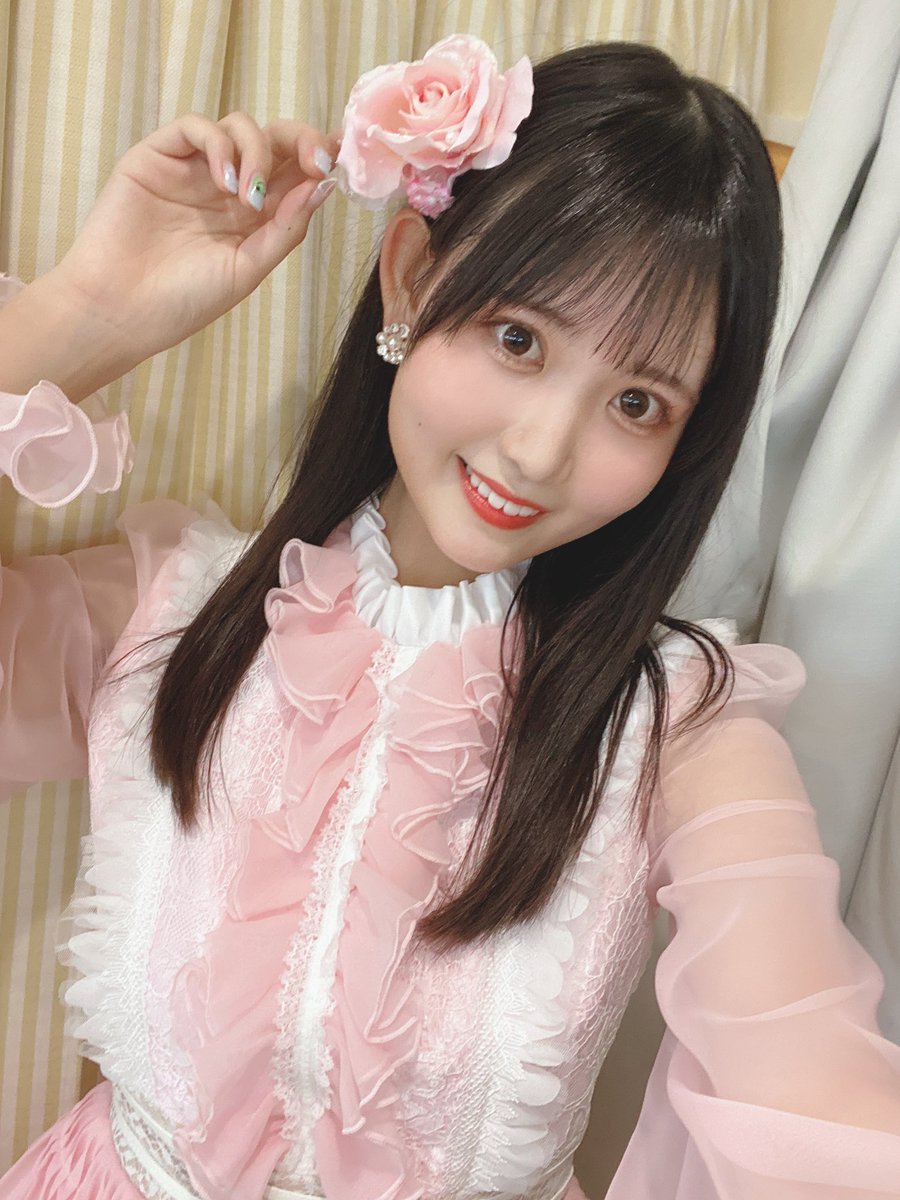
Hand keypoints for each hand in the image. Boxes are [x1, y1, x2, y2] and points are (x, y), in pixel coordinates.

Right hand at [52, 112, 340, 367]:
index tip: (338, 160)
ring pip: (239, 126)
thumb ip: (285, 228)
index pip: (295, 172)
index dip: (319, 157)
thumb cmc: (183, 301)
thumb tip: (325, 185)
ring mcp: (193, 170)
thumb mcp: (247, 269)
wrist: (120, 310)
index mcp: (255, 216)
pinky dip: (217, 144)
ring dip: (257, 150)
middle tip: (317, 159)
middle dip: (302, 140)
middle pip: (274, 140)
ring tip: (249, 196)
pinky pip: (195, 127)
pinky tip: (223, 181)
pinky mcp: (158, 156)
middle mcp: (228, 188)